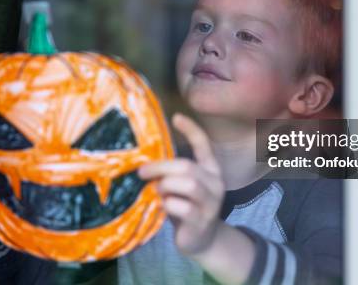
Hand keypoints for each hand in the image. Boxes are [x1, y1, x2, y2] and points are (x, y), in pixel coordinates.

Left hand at [138, 113, 224, 256]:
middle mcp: (215, 184)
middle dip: (161, 167)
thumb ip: (173, 174)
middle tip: (142, 171)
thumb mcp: (183, 187)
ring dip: (165, 185)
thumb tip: (144, 160)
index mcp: (211, 170)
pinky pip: (181, 207)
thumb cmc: (187, 207)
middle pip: (187, 166)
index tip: (176, 117)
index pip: (204, 145)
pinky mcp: (200, 222)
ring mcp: (210, 204)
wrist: (203, 241)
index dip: (191, 130)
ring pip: (188, 184)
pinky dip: (167, 204)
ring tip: (156, 191)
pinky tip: (162, 206)